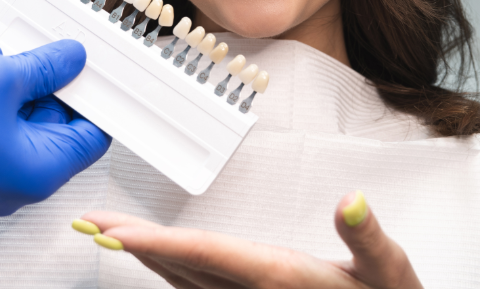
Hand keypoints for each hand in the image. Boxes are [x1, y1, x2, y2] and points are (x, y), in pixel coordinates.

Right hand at [0, 39, 109, 214]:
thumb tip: (72, 60)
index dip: (98, 101)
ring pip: (24, 123)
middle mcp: (19, 183)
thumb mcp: (4, 78)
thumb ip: (47, 68)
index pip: (92, 137)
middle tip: (53, 54)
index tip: (96, 75)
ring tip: (11, 54)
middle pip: (58, 127)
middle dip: (54, 86)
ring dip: (22, 86)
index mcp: (40, 172)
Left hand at [74, 191, 422, 288]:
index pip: (206, 254)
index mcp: (277, 277)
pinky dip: (170, 268)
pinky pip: (197, 288)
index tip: (115, 234)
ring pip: (182, 280)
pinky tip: (159, 260)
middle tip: (91, 224)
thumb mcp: (389, 272)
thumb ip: (367, 237)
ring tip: (111, 233)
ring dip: (144, 256)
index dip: (157, 244)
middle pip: (180, 267)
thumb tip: (351, 200)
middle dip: (132, 245)